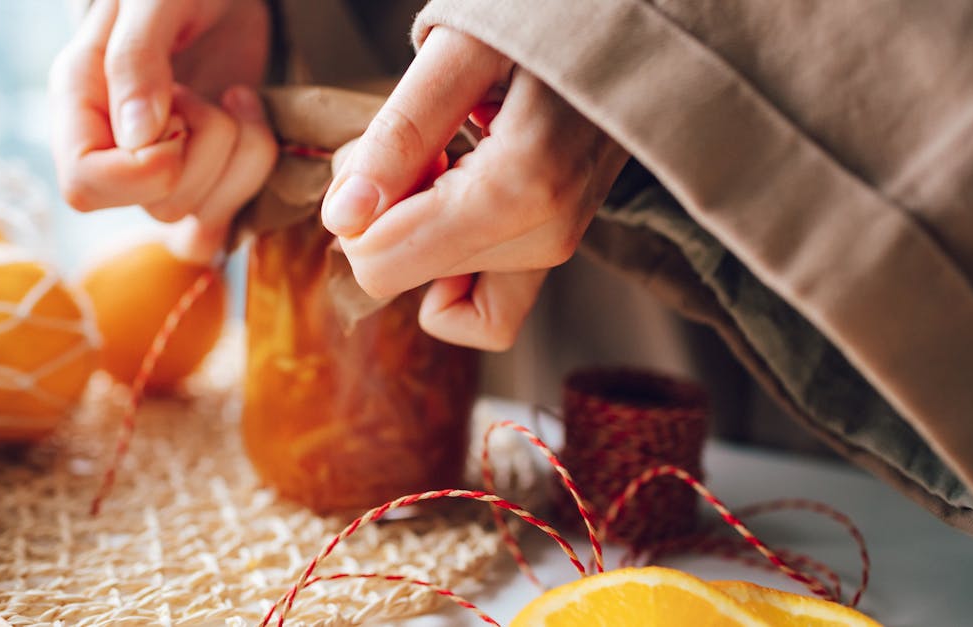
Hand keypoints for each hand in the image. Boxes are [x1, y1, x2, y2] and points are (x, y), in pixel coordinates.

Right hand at [49, 0, 276, 261]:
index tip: (177, 118)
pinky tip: (250, 127)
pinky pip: (222, 227)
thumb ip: (136, 59)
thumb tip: (137, 138)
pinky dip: (252, 179)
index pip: (84, 185)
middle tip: (208, 94)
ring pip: (197, 221)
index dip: (143, 169)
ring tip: (235, 97)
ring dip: (240, 157)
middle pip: (159, 206)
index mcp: (79, 105)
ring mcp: (159, 175)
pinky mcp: (203, 184)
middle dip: (207, 150)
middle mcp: (113, 151)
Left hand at [322, 27, 629, 350]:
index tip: (379, 151)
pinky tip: (456, 200)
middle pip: (404, 273)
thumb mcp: (461, 49)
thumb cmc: (546, 20)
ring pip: (435, 287)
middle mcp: (544, 236)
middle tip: (417, 141)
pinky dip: (450, 269)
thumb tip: (343, 219)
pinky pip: (485, 313)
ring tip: (447, 150)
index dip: (356, 211)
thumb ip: (399, 135)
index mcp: (518, 189)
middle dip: (385, 214)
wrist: (629, 24)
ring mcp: (555, 249)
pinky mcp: (555, 251)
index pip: (383, 264)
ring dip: (418, 226)